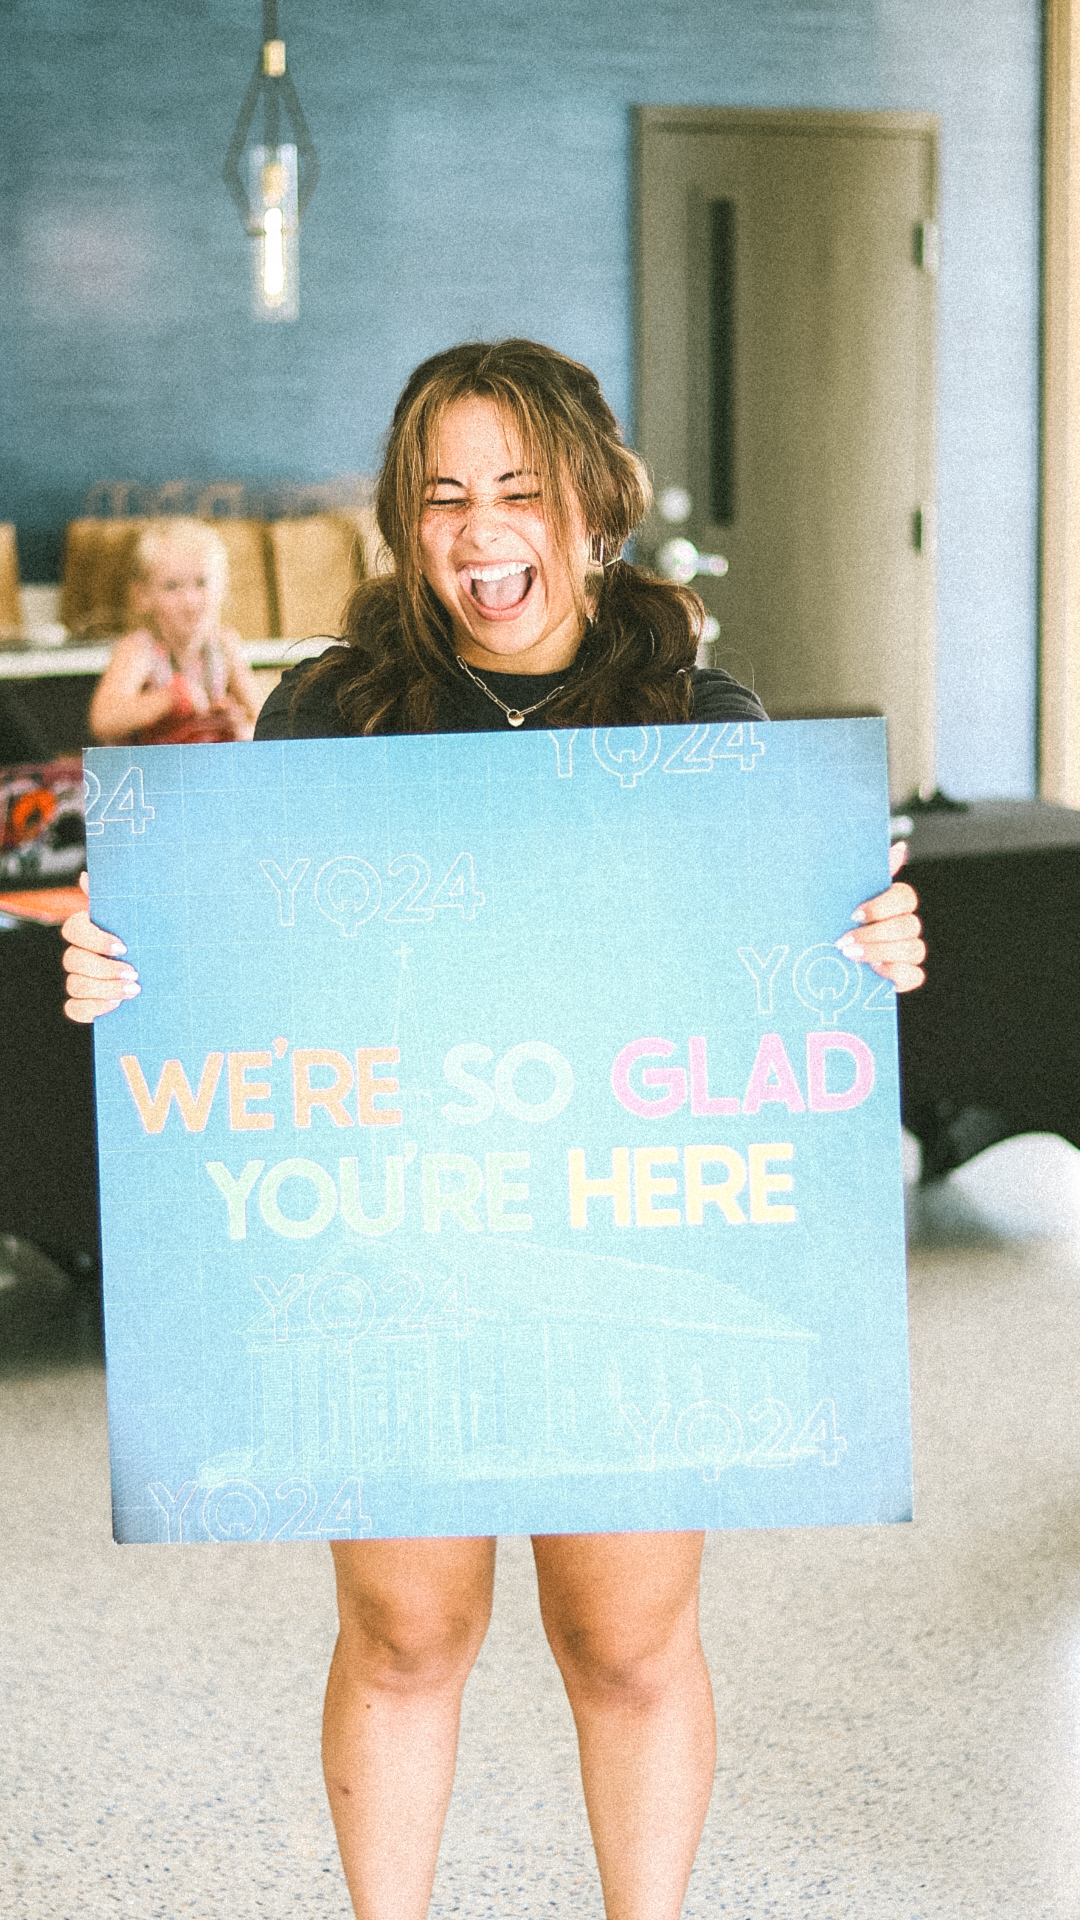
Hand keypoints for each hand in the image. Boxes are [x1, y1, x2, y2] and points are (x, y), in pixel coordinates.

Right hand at [60, 872, 140, 1022]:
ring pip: (75, 985)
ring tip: (133, 990)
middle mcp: (78, 954)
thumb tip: (86, 876)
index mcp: (87, 931)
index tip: (124, 947)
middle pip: (73, 960)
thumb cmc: (143, 940)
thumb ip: (114, 901)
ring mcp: (78, 979)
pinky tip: (115, 1004)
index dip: (95, 939)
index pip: (74, 929)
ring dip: (104, 989)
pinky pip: (74, 1008)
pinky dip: (92, 1008)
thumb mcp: (134, 919)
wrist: (159, 974)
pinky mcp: (83, 1003)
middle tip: (134, 973)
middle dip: (104, 968)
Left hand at [835, 841, 924, 992]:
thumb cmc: (840, 923)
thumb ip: (869, 874)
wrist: (827, 958)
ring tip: (851, 955)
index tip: (854, 914)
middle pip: (908, 926)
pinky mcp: (908, 975)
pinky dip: (895, 973)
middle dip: (874, 934)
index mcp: (895, 903)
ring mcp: (911, 951)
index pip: (906, 897)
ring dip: (879, 952)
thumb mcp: (848, 897)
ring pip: (912, 949)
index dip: (881, 906)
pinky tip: (874, 971)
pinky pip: (915, 975)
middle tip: (844, 941)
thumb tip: (901, 847)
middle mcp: (907, 925)